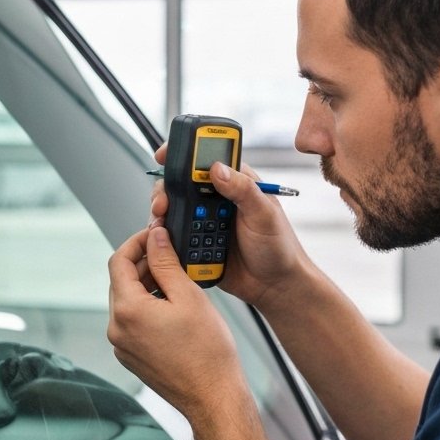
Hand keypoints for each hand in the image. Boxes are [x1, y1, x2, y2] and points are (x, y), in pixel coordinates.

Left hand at [107, 224, 246, 420]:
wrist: (213, 398)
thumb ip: (166, 262)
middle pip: (121, 281)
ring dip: (147, 285)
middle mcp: (117, 329)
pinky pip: (133, 321)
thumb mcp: (188, 295)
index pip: (119, 261)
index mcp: (127, 311)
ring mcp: (122, 345)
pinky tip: (173, 307)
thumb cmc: (207, 353)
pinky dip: (148, 307)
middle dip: (144, 263)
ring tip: (177, 281)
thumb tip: (155, 237)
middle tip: (171, 255)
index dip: (136, 242)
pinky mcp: (131, 356)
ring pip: (128, 301)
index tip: (155, 235)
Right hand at [149, 142, 311, 310]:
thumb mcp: (264, 214)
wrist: (274, 285)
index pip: (206, 160)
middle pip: (181, 183)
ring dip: (163, 213)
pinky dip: (164, 235)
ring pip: (173, 208)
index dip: (183, 154)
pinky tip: (164, 239)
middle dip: (165, 188)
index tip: (163, 156)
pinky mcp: (195, 242)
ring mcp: (204, 220)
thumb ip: (243, 189)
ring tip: (161, 221)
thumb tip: (217, 169)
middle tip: (162, 202)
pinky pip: (174, 235)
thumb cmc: (278, 247)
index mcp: (235, 183)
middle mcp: (216, 199)